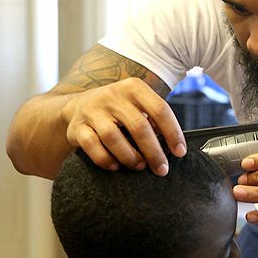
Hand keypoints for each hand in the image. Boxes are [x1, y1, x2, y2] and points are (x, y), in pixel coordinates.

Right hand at [62, 77, 185, 175]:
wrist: (79, 104)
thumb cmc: (119, 108)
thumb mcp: (138, 104)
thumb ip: (155, 119)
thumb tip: (174, 146)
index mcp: (134, 88)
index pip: (160, 109)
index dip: (173, 133)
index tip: (180, 152)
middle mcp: (113, 96)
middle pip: (139, 126)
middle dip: (154, 152)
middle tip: (162, 169)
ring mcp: (93, 110)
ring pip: (113, 137)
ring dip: (130, 156)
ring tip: (140, 166)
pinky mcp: (77, 127)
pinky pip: (91, 146)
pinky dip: (105, 159)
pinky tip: (115, 166)